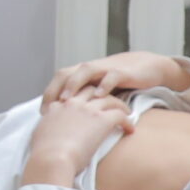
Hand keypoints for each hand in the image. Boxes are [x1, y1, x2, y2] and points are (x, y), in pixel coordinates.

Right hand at [22, 91, 132, 187]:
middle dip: (103, 93)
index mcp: (58, 107)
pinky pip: (120, 114)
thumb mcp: (39, 135)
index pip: (72, 93)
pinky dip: (127, 121)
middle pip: (92, 89)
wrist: (51, 159)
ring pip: (109, 98)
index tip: (89, 102)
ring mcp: (88, 110)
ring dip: (119, 104)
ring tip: (126, 112)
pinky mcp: (102, 120)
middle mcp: (73, 103)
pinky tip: (130, 129)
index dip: (83, 96)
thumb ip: (46, 128)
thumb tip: (47, 132)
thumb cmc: (43, 154)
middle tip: (110, 102)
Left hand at [42, 50, 189, 104]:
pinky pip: (111, 76)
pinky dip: (104, 85)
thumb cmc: (119, 83)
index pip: (58, 81)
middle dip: (55, 90)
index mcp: (81, 74)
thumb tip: (66, 122)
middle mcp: (89, 69)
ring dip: (74, 84)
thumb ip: (84, 102)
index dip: (48, 95)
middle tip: (49, 108)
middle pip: (65, 74)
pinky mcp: (122, 72)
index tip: (41, 114)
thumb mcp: (98, 91)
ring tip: (67, 99)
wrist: (147, 67)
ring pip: (85, 71)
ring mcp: (105, 69)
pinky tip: (98, 96)